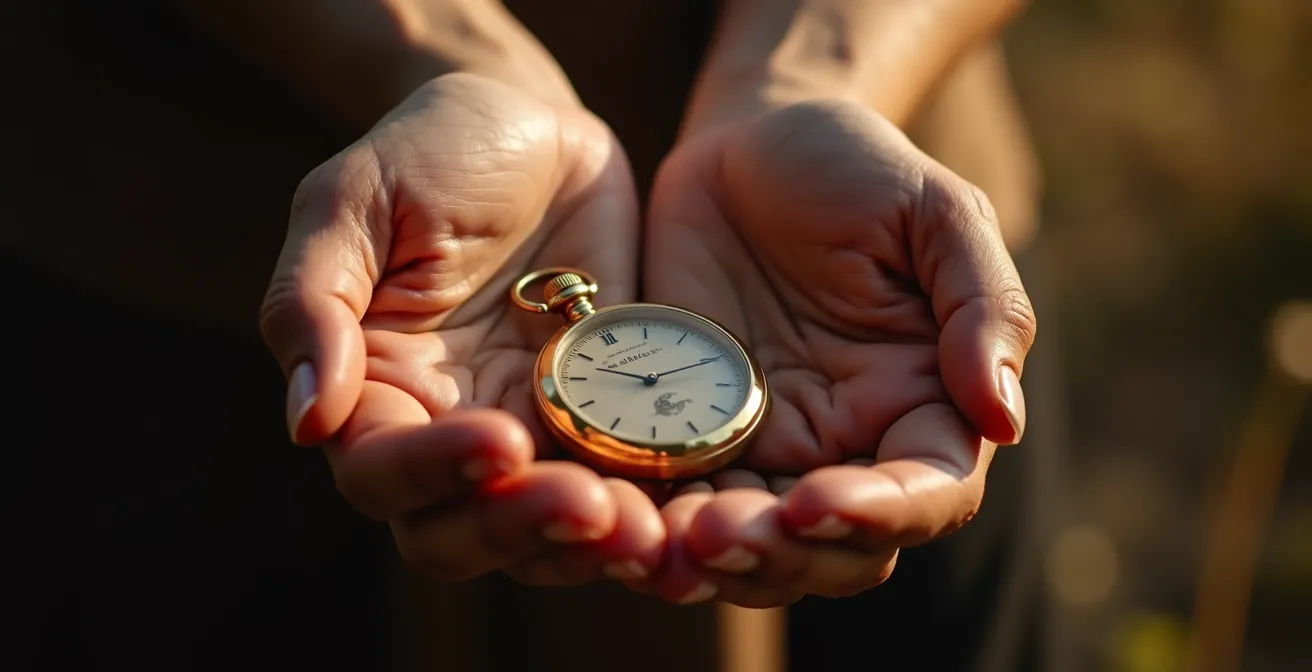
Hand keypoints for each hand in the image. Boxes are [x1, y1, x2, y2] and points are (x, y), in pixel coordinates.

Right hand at [259, 73, 663, 586]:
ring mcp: (530, 437)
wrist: (534, 127)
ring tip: (645, 529)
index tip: (501, 438)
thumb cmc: (427, 152)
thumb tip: (307, 422)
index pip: (380, 472)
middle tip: (587, 504)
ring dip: (586, 546)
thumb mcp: (352, 200)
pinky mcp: (601, 427)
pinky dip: (646, 512)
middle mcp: (444, 433)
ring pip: (540, 538)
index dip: (432, 472)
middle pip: (455, 535)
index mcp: (373, 391)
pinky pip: (620, 492)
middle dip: (516, 529)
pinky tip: (683, 511)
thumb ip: (312, 301)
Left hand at [638, 101, 1036, 605]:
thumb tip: (1003, 420)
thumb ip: (984, 309)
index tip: (818, 503)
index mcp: (921, 404)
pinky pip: (672, 498)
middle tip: (718, 534)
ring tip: (664, 546)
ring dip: (711, 560)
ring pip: (750, 545)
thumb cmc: (858, 168)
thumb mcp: (937, 213)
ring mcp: (763, 446)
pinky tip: (619, 520)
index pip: (926, 493)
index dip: (880, 514)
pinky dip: (649, 524)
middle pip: (832, 549)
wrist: (748, 142)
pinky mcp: (688, 433)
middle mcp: (847, 445)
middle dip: (780, 556)